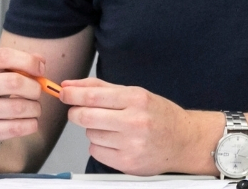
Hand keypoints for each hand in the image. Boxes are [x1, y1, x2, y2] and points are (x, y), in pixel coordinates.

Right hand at [0, 48, 46, 153]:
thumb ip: (14, 63)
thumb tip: (40, 62)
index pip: (4, 56)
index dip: (29, 61)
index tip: (40, 69)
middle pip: (14, 82)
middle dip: (35, 88)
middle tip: (36, 92)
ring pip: (19, 107)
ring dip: (35, 108)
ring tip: (32, 108)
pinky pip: (16, 128)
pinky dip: (31, 124)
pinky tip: (28, 121)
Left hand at [61, 78, 213, 175]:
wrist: (184, 140)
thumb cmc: (160, 116)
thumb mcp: (137, 94)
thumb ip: (102, 88)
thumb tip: (70, 85)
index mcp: (137, 99)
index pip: (93, 96)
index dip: (72, 94)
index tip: (63, 93)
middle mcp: (135, 121)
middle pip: (85, 117)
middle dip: (76, 113)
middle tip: (79, 112)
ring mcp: (131, 143)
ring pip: (89, 135)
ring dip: (94, 131)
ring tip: (114, 129)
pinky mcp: (126, 162)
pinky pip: (96, 151)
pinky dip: (100, 146)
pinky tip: (116, 142)